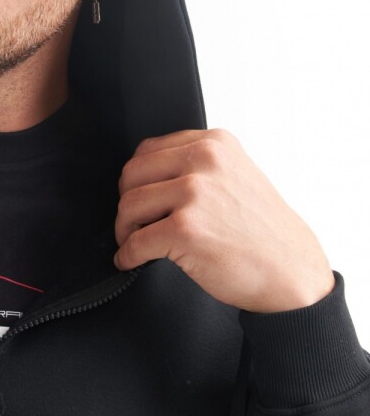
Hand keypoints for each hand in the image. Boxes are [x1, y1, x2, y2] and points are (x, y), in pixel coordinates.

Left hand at [112, 128, 334, 312]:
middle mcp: (204, 161)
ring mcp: (195, 193)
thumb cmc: (263, 232)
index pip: (148, 150)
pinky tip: (134, 261)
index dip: (137, 180)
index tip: (140, 198)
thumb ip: (197, 167)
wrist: (291, 272)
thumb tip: (148, 177)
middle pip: (132, 174)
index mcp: (214, 144)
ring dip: (125, 230)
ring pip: (129, 206)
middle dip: (127, 202)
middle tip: (134, 224)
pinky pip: (136, 242)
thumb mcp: (236, 176)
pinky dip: (128, 255)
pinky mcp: (185, 229)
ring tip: (136, 243)